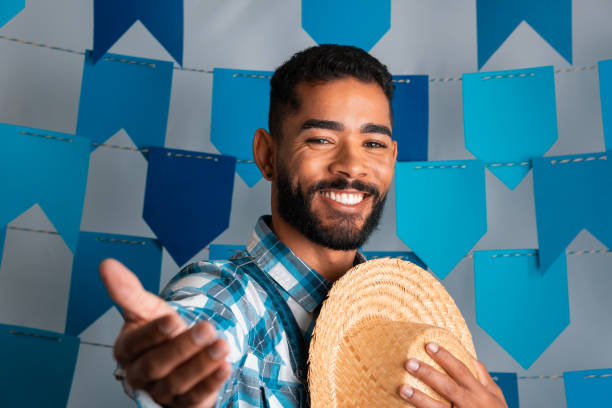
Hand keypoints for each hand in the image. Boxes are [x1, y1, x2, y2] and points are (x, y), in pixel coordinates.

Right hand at [100, 258, 231, 407]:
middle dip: (182, 347)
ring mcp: (161, 392)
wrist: (181, 352)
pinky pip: (196, 396)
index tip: (173, 319)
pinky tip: (225, 366)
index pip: (136, 344)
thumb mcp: (147, 308)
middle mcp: (140, 375)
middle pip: (157, 365)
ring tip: (221, 345)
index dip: (154, 333)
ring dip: (202, 364)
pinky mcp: (183, 404)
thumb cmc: (161, 330)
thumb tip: (107, 264)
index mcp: (127, 350)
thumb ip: (128, 290)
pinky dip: (211, 382)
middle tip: (205, 329)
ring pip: (178, 383)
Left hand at [398, 342, 506, 407]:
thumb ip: (482, 375)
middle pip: (447, 387)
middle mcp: (470, 405)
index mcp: (480, 393)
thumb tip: (467, 354)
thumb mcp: (495, 395)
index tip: (429, 345)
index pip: (461, 370)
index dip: (445, 357)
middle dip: (428, 374)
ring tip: (403, 389)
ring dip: (420, 398)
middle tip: (409, 362)